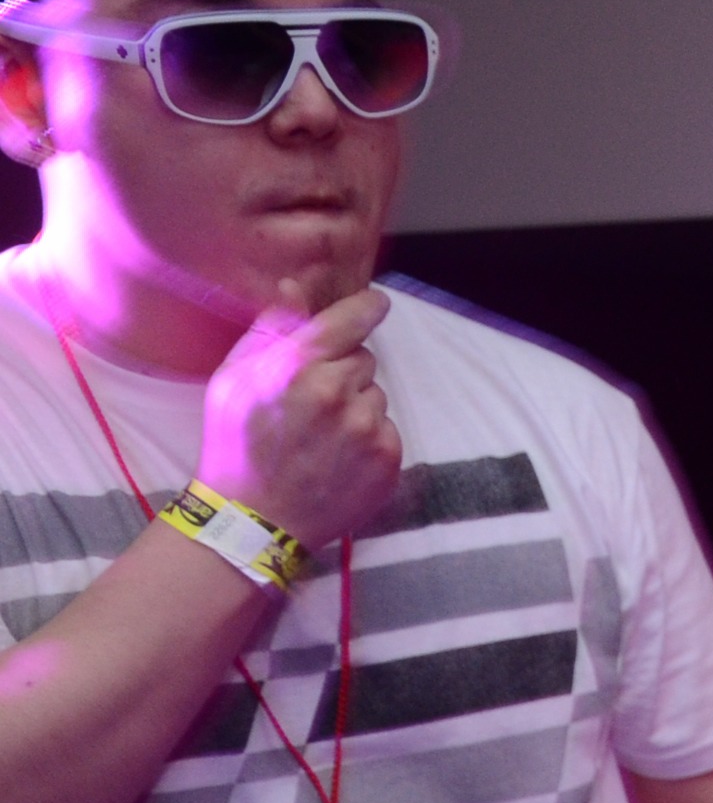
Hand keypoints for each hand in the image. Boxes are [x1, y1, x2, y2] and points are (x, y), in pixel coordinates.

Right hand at [197, 281, 401, 547]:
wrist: (254, 517)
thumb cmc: (236, 442)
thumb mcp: (234, 378)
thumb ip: (270, 329)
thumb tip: (296, 286)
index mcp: (297, 366)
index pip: (352, 319)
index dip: (366, 308)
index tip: (376, 303)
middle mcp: (337, 393)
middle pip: (364, 358)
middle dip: (343, 370)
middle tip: (311, 399)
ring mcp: (367, 428)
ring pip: (376, 395)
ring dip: (356, 405)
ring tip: (321, 433)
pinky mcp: (388, 458)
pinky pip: (387, 429)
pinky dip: (369, 437)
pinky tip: (338, 455)